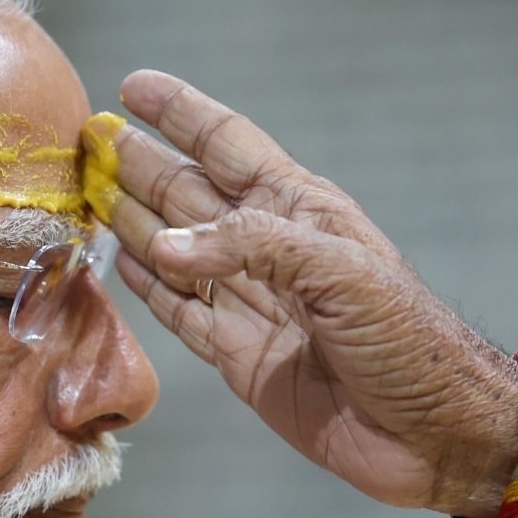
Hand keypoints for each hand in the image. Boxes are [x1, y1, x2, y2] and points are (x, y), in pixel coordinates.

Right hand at [109, 69, 517, 517]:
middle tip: (90, 138)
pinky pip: (179, 311)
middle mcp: (265, 247)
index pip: (226, 145)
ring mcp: (248, 300)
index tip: (133, 86)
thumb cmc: (404, 340)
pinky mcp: (234, 353)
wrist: (428, 431)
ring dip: (132, 218)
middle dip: (139, 161)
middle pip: (187, 192)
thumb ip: (249, 246)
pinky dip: (148, 287)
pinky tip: (121, 262)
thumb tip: (159, 245)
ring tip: (89, 191)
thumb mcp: (338, 271)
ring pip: (174, 249)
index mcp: (297, 210)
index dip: (181, 113)